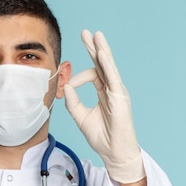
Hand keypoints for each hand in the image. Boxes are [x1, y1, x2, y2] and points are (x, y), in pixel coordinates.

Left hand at [63, 30, 144, 183]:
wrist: (114, 152)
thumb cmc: (101, 137)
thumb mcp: (80, 117)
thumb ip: (72, 102)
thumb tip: (65, 86)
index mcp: (103, 92)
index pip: (92, 74)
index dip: (77, 77)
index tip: (67, 84)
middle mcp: (111, 89)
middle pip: (101, 63)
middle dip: (93, 47)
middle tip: (85, 32)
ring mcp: (117, 91)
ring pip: (108, 66)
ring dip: (101, 49)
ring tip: (95, 34)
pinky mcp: (120, 96)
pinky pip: (113, 77)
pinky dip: (107, 64)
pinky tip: (101, 53)